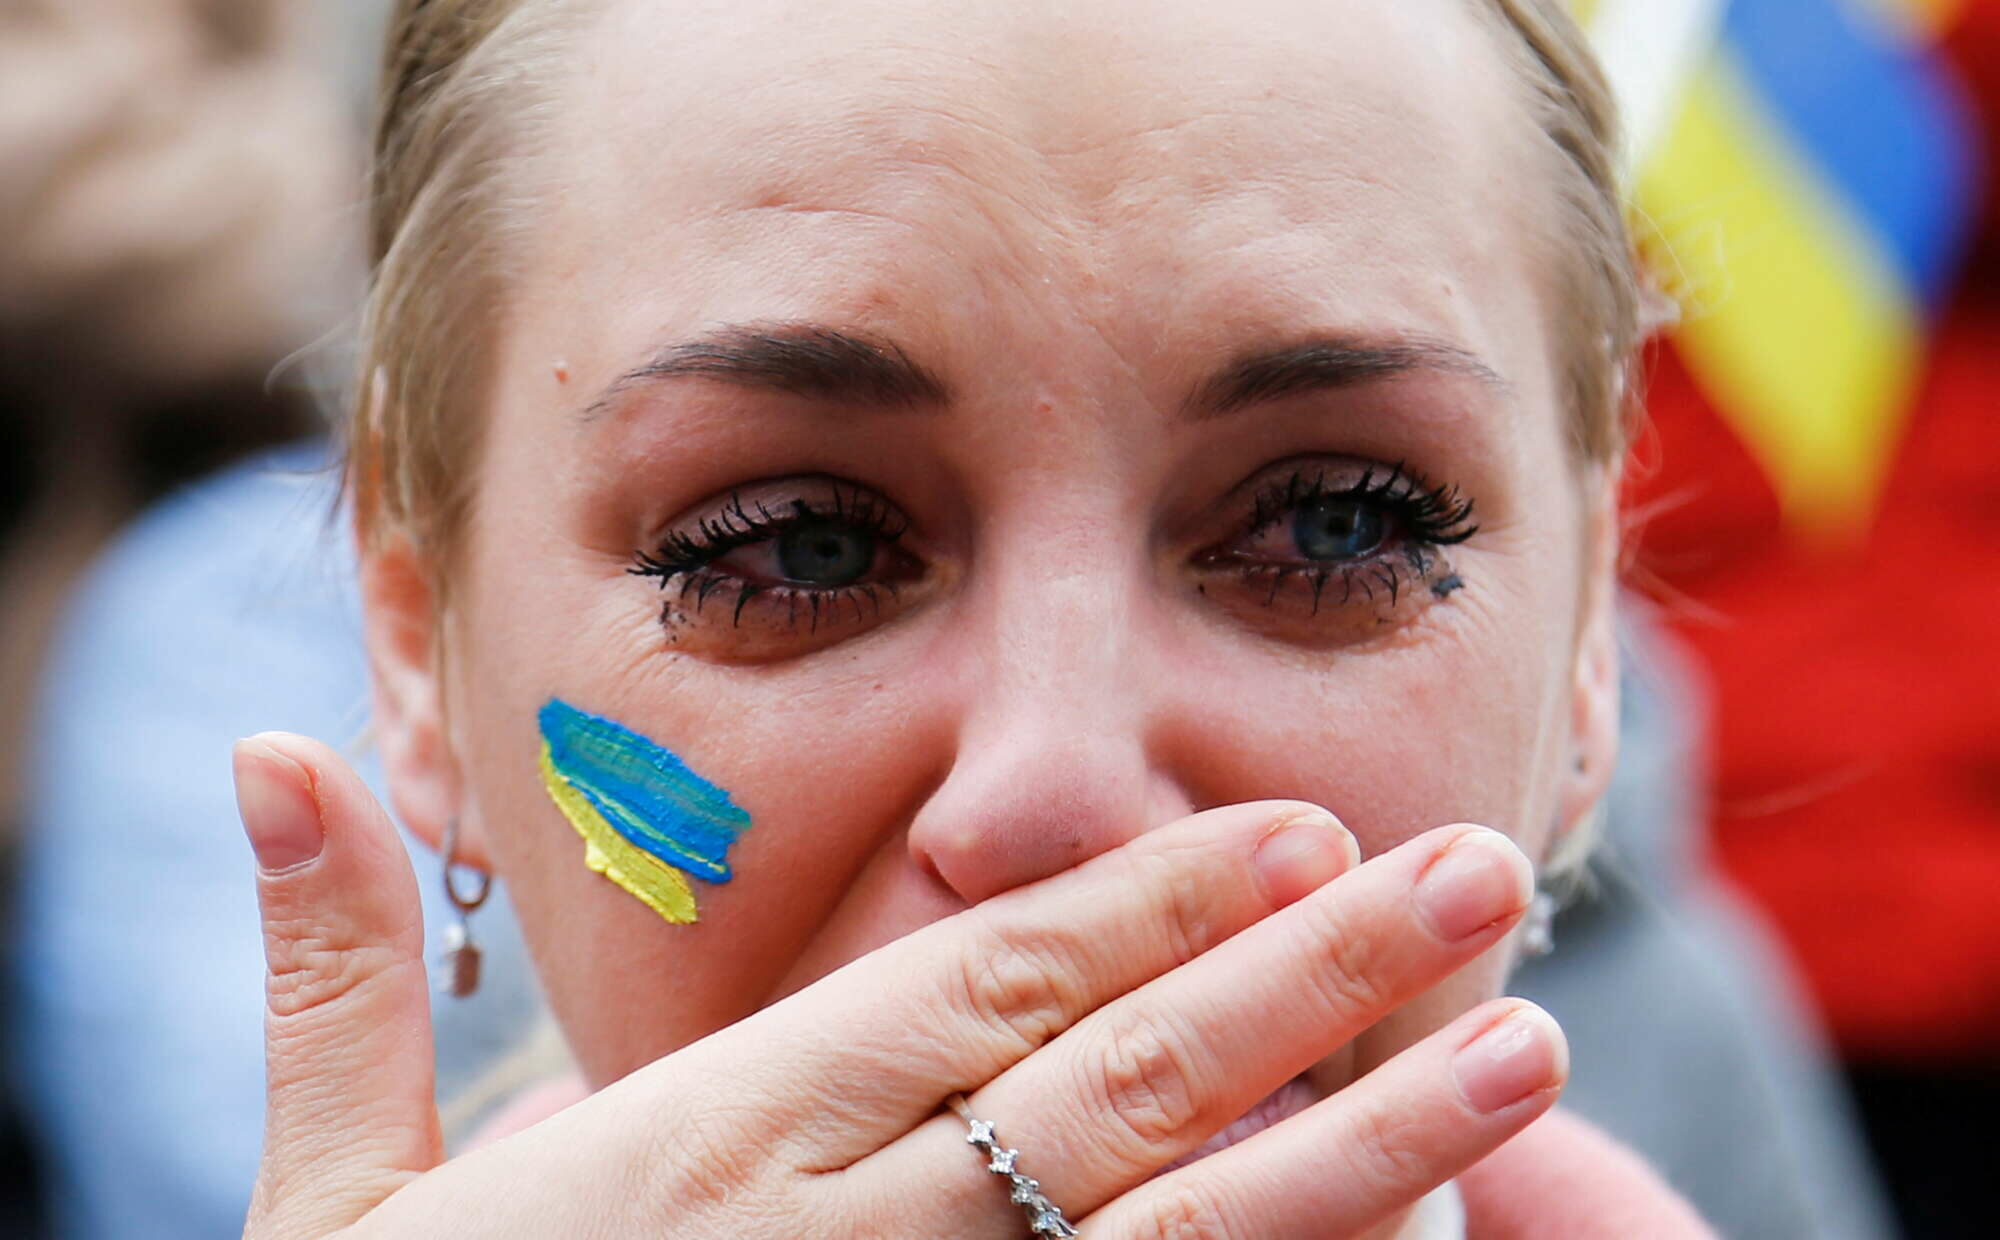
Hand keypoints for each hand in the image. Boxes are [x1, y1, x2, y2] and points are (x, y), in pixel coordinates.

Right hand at [234, 731, 1562, 1237]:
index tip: (1291, 830)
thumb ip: (333, 979)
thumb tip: (267, 754)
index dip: (1143, 904)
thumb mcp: (325, 1201)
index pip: (971, 990)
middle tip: (1482, 876)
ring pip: (1182, 1237)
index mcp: (707, 1151)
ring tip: (1529, 1042)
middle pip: (1117, 1084)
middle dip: (1313, 975)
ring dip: (1372, 1139)